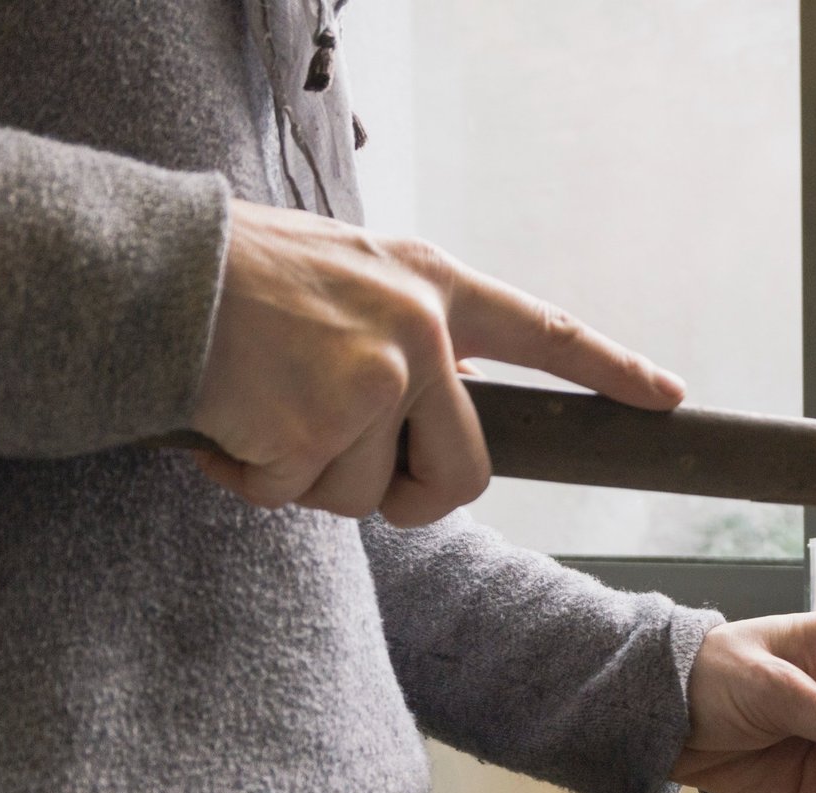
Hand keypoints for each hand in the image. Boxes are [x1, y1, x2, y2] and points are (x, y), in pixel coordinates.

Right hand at [189, 202, 685, 524]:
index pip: (543, 331)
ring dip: (303, 477)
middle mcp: (421, 331)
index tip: (665, 396)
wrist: (149, 271)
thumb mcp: (346, 280)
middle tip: (345, 472)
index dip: (608, 368)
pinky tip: (226, 420)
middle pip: (464, 473)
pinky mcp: (323, 424)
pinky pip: (296, 498)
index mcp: (432, 285)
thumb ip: (401, 336)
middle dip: (408, 497)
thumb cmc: (236, 281)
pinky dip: (250, 477)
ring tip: (258, 406)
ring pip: (364, 497)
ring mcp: (377, 378)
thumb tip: (433, 411)